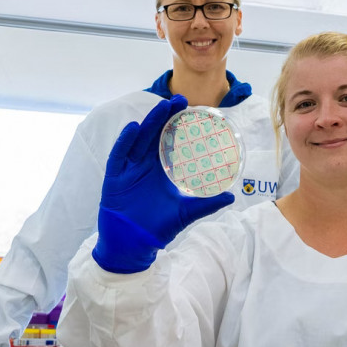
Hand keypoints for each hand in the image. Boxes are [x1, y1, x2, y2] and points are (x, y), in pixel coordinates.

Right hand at [92, 95, 234, 273]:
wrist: (133, 246)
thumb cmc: (157, 229)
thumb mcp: (185, 213)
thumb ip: (206, 204)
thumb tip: (231, 197)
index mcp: (159, 171)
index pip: (168, 142)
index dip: (176, 125)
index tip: (190, 108)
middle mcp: (143, 166)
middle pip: (154, 135)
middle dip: (165, 117)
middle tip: (179, 99)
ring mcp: (128, 171)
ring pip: (138, 141)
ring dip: (149, 123)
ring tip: (161, 107)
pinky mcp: (114, 179)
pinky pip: (118, 157)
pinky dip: (124, 143)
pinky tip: (133, 129)